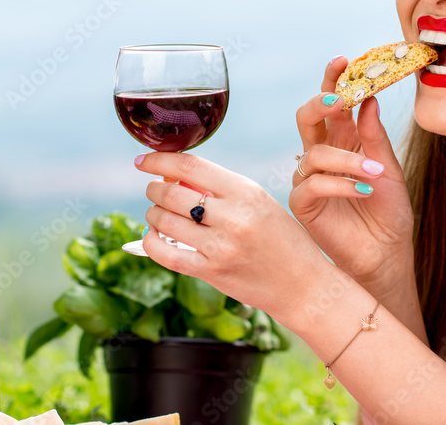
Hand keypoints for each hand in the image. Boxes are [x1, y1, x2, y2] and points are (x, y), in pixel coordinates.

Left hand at [136, 151, 338, 324]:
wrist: (303, 284)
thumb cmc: (282, 239)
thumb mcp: (259, 201)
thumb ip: (221, 189)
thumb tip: (173, 176)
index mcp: (246, 191)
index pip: (190, 166)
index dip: (159, 160)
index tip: (143, 160)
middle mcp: (233, 217)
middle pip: (171, 192)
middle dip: (154, 188)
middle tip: (155, 190)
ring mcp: (220, 247)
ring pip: (163, 221)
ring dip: (153, 213)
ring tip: (159, 214)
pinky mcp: (211, 272)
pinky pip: (165, 254)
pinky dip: (151, 242)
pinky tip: (155, 236)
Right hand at [290, 56, 415, 294]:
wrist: (387, 256)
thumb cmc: (388, 213)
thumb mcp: (389, 169)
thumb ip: (375, 137)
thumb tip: (370, 99)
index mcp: (344, 141)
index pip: (333, 104)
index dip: (333, 79)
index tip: (344, 59)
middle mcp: (322, 155)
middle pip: (308, 116)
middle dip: (322, 101)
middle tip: (341, 99)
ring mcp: (309, 178)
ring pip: (315, 151)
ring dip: (348, 159)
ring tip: (375, 174)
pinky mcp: (303, 204)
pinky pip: (313, 183)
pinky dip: (340, 183)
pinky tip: (363, 191)